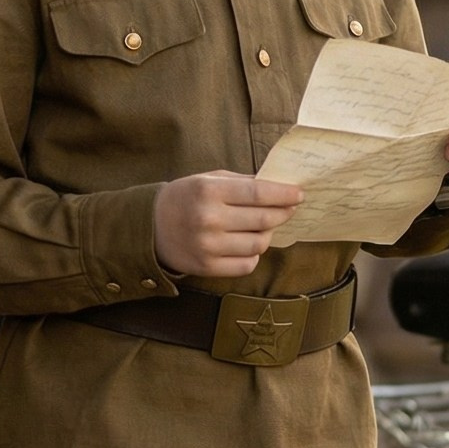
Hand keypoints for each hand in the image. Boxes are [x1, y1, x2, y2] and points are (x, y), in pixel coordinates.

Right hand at [154, 170, 301, 275]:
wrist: (150, 227)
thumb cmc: (185, 198)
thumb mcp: (208, 180)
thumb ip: (242, 183)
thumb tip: (280, 187)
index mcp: (209, 191)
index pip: (258, 193)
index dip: (283, 194)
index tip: (298, 194)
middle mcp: (209, 219)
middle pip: (263, 220)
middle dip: (283, 213)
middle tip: (289, 209)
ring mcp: (208, 246)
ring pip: (259, 244)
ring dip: (267, 234)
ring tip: (263, 227)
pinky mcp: (208, 267)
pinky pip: (247, 264)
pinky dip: (254, 254)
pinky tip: (248, 244)